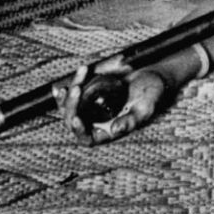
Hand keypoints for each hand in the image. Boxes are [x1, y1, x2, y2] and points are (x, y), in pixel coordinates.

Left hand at [57, 54, 171, 145]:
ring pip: (68, 107)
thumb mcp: (145, 108)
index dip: (79, 131)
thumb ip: (131, 120)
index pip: (88, 138)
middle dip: (71, 106)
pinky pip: (71, 94)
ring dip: (67, 95)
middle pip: (73, 120)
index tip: (76, 119)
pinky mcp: (88, 92)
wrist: (151, 75)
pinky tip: (61, 85)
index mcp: (109, 130)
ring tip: (75, 80)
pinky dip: (65, 90)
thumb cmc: (151, 95)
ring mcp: (90, 106)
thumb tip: (114, 130)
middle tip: (77, 89)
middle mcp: (96, 120)